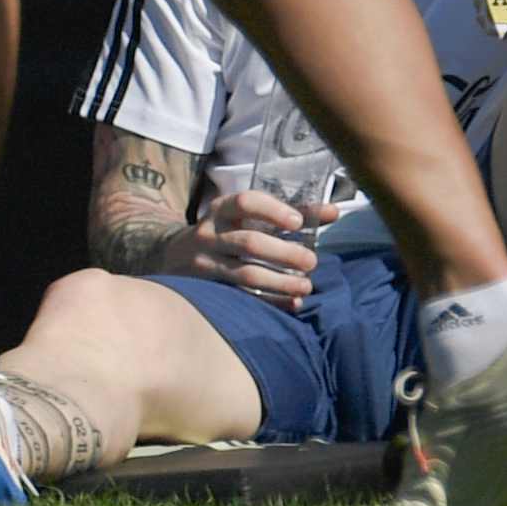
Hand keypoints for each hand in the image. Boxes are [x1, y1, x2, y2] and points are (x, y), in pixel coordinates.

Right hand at [158, 184, 334, 305]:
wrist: (173, 255)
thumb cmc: (225, 232)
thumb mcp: (243, 216)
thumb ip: (286, 215)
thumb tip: (334, 211)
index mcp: (221, 210)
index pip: (245, 203)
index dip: (273, 211)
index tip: (297, 222)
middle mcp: (210, 234)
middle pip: (249, 243)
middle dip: (285, 253)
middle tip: (312, 261)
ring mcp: (207, 263)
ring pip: (247, 275)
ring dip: (282, 282)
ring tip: (307, 286)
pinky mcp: (209, 289)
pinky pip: (243, 298)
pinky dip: (272, 301)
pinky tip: (293, 303)